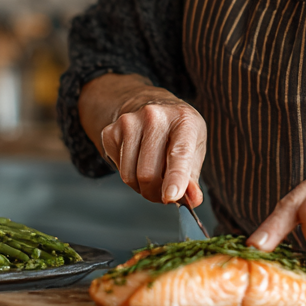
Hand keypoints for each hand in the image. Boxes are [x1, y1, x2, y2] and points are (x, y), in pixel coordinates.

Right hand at [98, 92, 206, 206]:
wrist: (152, 106)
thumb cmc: (178, 132)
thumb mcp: (195, 148)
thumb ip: (193, 178)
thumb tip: (192, 199)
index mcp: (183, 120)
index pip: (179, 154)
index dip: (176, 178)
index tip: (171, 196)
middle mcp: (154, 116)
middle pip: (148, 174)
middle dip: (156, 193)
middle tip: (163, 193)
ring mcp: (129, 122)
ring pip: (130, 176)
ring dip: (141, 188)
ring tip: (152, 176)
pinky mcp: (110, 131)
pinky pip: (117, 169)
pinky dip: (129, 176)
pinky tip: (138, 162)